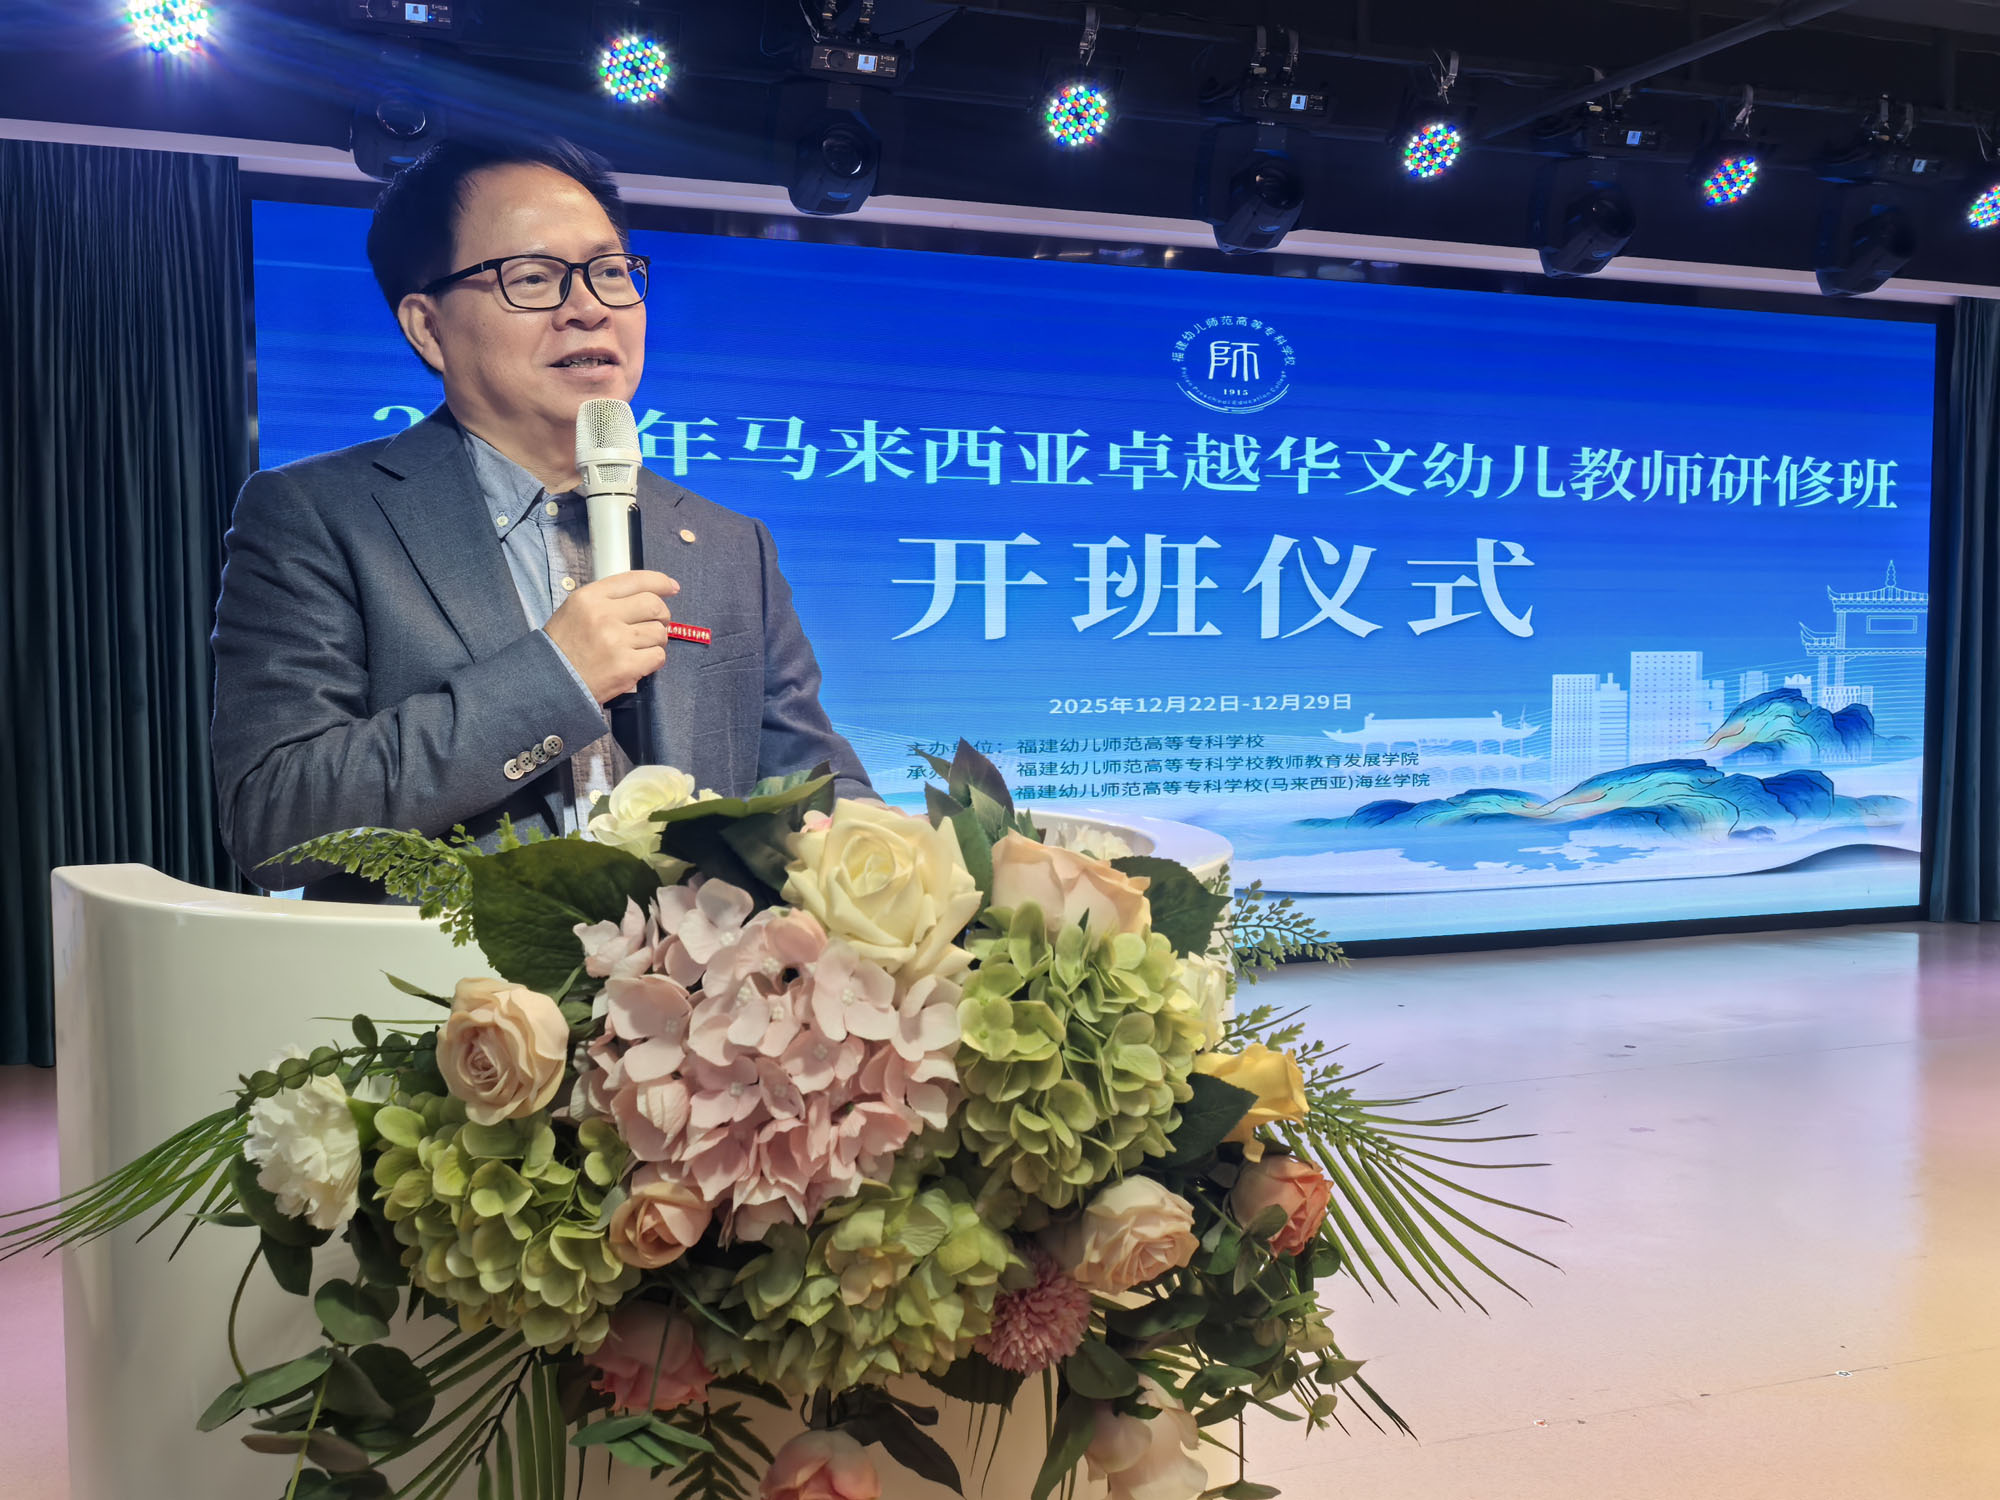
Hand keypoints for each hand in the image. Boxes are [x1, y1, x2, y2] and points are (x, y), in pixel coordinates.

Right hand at [543, 570, 681, 703]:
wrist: (550, 682)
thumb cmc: (564, 647)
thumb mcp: (576, 610)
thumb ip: (608, 599)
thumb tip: (648, 593)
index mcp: (590, 597)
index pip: (635, 580)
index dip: (659, 582)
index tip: (671, 587)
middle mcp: (604, 615)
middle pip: (654, 604)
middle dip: (662, 615)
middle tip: (655, 625)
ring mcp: (616, 641)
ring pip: (659, 632)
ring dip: (657, 640)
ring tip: (642, 647)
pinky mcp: (626, 666)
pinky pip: (658, 656)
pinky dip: (654, 659)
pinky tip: (640, 662)